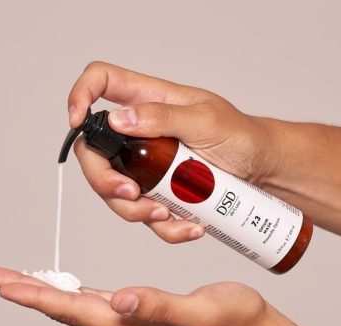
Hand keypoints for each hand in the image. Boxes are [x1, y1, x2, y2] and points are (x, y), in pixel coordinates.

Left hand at [0, 267, 340, 325]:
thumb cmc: (234, 324)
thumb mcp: (200, 311)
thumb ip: (158, 307)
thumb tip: (120, 301)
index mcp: (131, 324)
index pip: (72, 308)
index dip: (36, 294)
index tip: (3, 283)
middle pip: (64, 308)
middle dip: (27, 291)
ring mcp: (132, 322)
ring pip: (76, 306)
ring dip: (44, 291)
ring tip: (18, 280)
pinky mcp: (141, 314)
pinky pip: (95, 303)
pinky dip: (72, 292)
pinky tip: (68, 288)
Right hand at [68, 61, 278, 243]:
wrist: (263, 171)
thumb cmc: (241, 136)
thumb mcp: (206, 120)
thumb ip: (162, 116)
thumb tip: (119, 118)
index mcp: (148, 100)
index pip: (100, 82)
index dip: (80, 96)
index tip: (77, 122)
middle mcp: (139, 132)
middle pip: (94, 151)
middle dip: (103, 179)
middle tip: (130, 193)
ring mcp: (145, 165)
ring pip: (114, 190)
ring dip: (134, 210)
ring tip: (168, 214)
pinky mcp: (157, 192)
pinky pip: (145, 214)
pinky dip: (164, 227)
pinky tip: (189, 225)